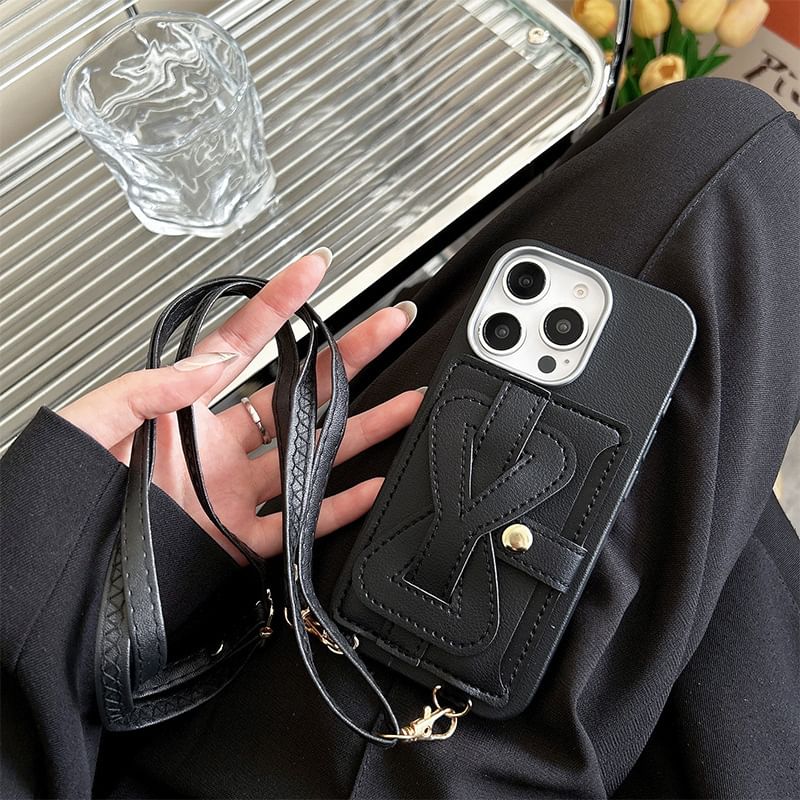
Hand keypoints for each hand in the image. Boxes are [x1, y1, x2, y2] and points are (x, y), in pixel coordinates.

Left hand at [58, 249, 420, 562]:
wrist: (63, 575)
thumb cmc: (66, 496)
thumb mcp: (92, 424)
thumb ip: (145, 389)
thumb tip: (204, 365)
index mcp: (184, 411)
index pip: (242, 345)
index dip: (280, 305)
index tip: (313, 271)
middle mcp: (219, 446)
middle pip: (299, 392)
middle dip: (349, 354)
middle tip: (387, 327)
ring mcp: (234, 492)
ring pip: (314, 455)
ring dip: (364, 428)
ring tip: (406, 402)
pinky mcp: (239, 541)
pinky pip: (299, 523)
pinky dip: (338, 507)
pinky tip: (371, 484)